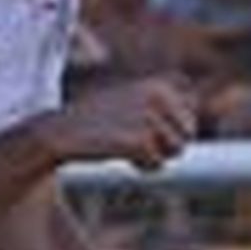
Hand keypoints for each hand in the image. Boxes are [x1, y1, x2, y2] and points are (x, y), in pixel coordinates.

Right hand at [55, 79, 198, 171]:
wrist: (58, 133)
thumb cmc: (94, 124)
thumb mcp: (130, 104)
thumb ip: (161, 108)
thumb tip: (192, 127)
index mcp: (160, 83)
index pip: (191, 111)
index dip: (171, 126)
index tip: (144, 126)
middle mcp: (159, 95)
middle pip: (188, 133)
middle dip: (166, 143)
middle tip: (132, 137)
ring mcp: (150, 117)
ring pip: (176, 150)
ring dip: (154, 156)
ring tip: (125, 145)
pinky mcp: (141, 140)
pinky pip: (158, 164)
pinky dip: (141, 166)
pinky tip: (120, 155)